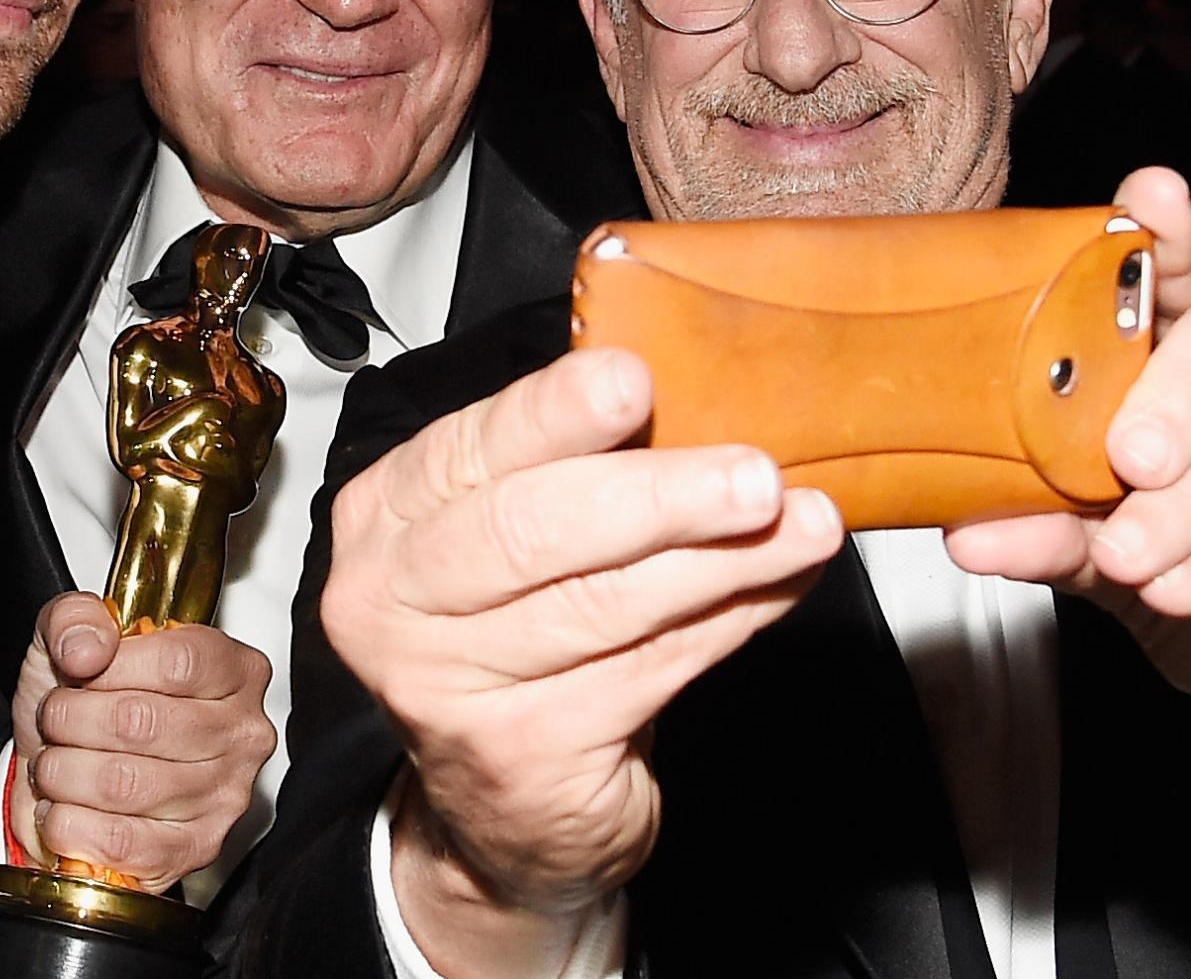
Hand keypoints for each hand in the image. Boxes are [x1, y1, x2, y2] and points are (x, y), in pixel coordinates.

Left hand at [6, 592, 273, 891]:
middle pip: (143, 723)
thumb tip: (88, 648)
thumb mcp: (72, 637)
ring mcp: (224, 798)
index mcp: (233, 668)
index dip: (111, 668)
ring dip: (63, 773)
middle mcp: (242, 733)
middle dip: (71, 721)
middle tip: (54, 720)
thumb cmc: (83, 701)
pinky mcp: (194, 852)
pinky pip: (120, 842)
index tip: (80, 671)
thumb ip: (75, 619)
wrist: (61, 776)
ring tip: (55, 764)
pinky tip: (62, 809)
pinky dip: (69, 825)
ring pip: (124, 783)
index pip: (178, 661)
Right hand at [322, 349, 842, 975]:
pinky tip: (778, 588)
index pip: (471, 447)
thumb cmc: (515, 640)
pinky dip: (728, 622)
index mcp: (385, 514)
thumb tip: (709, 401)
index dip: (555, 412)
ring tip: (806, 526)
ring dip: (722, 561)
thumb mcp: (512, 541)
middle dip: (659, 496)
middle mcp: (390, 599)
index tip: (637, 381)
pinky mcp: (518, 754)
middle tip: (754, 476)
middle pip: (530, 530)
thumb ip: (572, 470)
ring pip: (604, 603)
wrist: (499, 809)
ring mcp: (445, 686)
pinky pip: (647, 670)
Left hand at [950, 169, 1190, 779]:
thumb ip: (1052, 531)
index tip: (1148, 198)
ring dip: (1188, 503)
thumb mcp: (1109, 553)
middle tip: (1126, 459)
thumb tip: (967, 531)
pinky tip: (1182, 585)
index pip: (1183, 267)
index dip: (1165, 232)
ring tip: (1131, 557)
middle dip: (1173, 392)